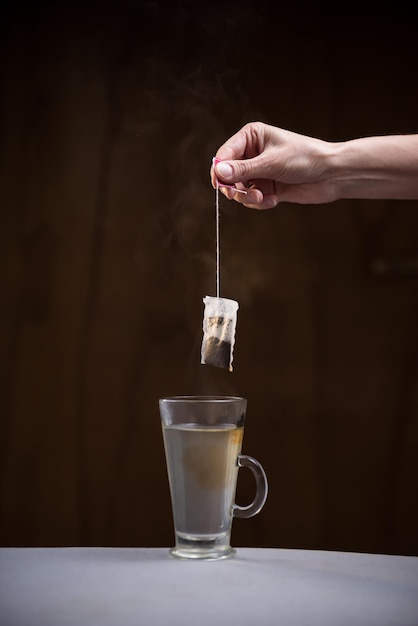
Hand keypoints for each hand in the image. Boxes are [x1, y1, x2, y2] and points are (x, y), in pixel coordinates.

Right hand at [211, 122, 337, 208]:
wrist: (331, 175)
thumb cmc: (305, 158)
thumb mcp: (271, 163)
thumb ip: (243, 169)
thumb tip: (219, 172)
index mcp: (251, 137)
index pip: (224, 154)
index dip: (219, 170)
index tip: (220, 185)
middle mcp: (253, 154)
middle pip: (228, 175)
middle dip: (235, 188)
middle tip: (243, 195)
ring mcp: (259, 172)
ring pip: (239, 190)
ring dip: (249, 197)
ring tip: (264, 197)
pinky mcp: (267, 187)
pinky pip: (252, 199)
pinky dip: (260, 202)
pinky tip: (274, 200)